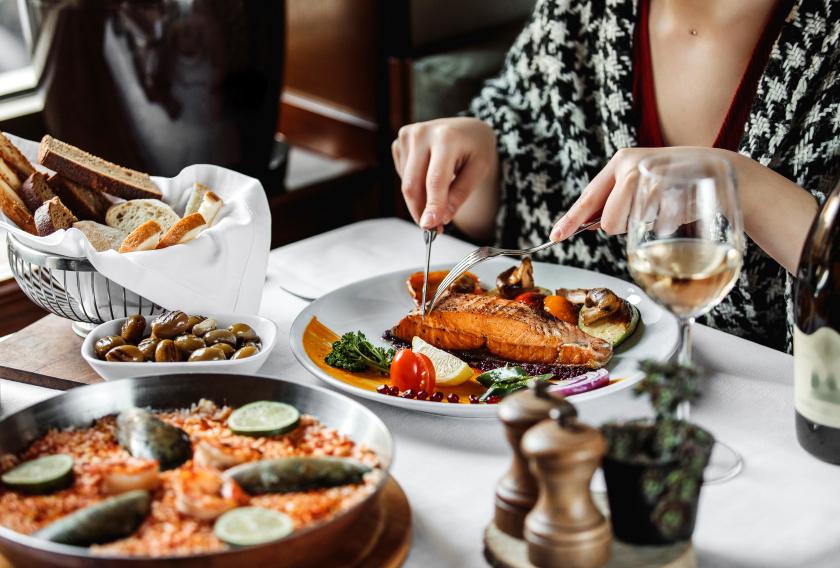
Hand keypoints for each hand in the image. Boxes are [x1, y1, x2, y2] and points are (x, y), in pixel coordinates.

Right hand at [392, 117, 497, 229]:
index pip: (435, 179)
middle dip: (421, 211)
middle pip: (413, 184)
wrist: (467, 129)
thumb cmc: (475, 149)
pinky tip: (429, 177)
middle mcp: (421, 133)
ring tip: (439, 200)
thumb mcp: (479, 170)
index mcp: (445, 136)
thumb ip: (459, 194)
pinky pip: (402, 176)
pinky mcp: (399, 141)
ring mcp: (407, 136)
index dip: (432, 205)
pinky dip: (415, 186)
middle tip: (434, 229)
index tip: (430, 227)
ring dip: (420, 200)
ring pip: (406, 183)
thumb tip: (440, 218)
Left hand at [550, 147, 678, 241]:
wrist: (719, 167)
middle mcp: (632, 165)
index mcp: (619, 161)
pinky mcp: (674, 190)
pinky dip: (669, 223)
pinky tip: (678, 205)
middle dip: (623, 226)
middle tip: (645, 209)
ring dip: (647, 223)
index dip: (571, 221)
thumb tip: (586, 223)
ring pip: (633, 225)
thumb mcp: (638, 184)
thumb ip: (613, 200)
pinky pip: (660, 226)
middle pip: (610, 222)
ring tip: (664, 202)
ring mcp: (652, 176)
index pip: (588, 198)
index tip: (555, 236)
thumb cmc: (673, 181)